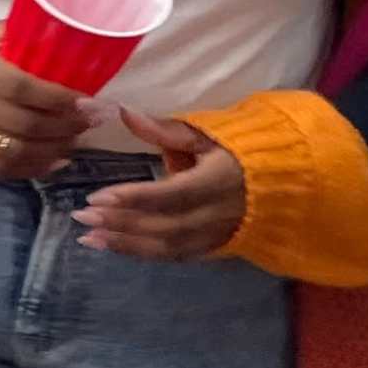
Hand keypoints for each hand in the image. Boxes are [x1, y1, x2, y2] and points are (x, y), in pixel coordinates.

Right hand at [0, 22, 83, 179]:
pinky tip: (53, 161)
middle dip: (66, 126)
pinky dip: (30, 169)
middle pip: (26, 125)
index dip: (59, 98)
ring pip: (16, 151)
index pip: (23, 88)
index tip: (88, 100)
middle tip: (91, 121)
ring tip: (75, 140)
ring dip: (53, 150)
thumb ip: (8, 34)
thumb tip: (53, 32)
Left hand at [77, 111, 248, 259]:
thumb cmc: (239, 150)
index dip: (134, 198)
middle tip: (81, 217)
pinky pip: (175, 256)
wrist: (286, 181)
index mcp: (219, 181)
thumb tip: (123, 112)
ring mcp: (217, 235)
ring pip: (167, 247)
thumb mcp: (207, 134)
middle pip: (164, 226)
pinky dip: (142, 253)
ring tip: (87, 237)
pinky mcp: (214, 248)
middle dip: (120, 223)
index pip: (172, 195)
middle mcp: (218, 214)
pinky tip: (113, 246)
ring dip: (125, 244)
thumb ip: (165, 130)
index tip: (97, 197)